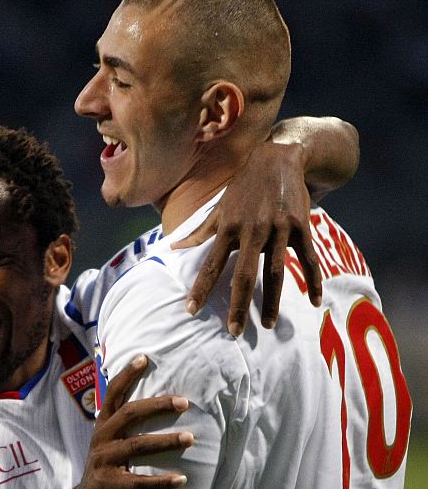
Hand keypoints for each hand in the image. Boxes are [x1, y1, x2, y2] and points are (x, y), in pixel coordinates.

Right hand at [75, 355, 192, 488]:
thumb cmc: (108, 462)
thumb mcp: (110, 437)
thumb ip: (125, 420)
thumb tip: (157, 396)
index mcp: (103, 424)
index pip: (113, 394)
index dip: (126, 375)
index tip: (144, 358)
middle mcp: (102, 437)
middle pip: (130, 414)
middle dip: (158, 406)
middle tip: (184, 402)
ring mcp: (104, 460)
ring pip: (137, 446)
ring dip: (166, 441)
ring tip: (190, 438)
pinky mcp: (110, 484)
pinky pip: (139, 482)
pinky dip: (162, 481)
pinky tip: (182, 479)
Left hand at [173, 140, 321, 334]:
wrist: (278, 157)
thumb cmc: (243, 187)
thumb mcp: (220, 207)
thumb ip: (200, 232)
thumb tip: (173, 248)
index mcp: (229, 227)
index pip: (211, 264)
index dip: (200, 288)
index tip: (191, 310)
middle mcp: (252, 230)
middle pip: (244, 274)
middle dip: (238, 304)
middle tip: (234, 330)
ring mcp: (278, 228)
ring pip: (275, 271)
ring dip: (271, 300)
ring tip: (267, 324)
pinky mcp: (301, 226)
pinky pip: (308, 259)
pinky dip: (313, 280)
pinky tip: (314, 301)